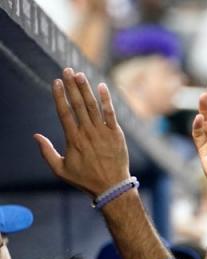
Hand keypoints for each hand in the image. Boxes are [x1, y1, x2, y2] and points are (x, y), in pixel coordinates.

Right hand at [34, 68, 130, 198]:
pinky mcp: (116, 134)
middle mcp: (88, 133)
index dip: (60, 96)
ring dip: (86, 89)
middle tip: (66, 70)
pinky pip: (111, 114)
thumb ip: (47, 152)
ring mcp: (103, 133)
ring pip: (93, 106)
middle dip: (71, 86)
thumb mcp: (61, 169)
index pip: (64, 112)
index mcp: (73, 139)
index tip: (56, 82)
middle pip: (78, 105)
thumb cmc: (85, 180)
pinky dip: (106, 100)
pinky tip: (102, 87)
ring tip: (79, 74)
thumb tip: (36, 136)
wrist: (112, 187)